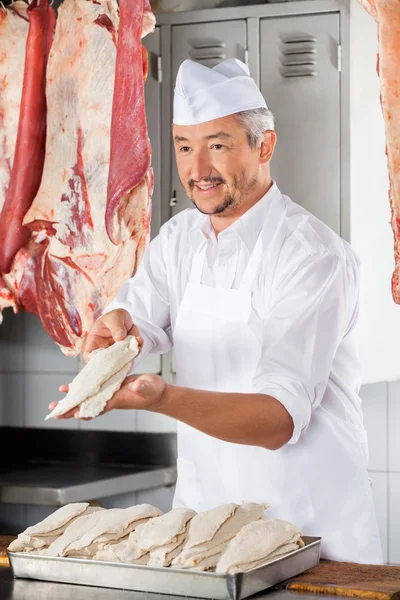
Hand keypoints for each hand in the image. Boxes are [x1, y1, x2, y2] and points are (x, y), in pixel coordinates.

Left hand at [49, 374, 167, 419]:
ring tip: (55, 403)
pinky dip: (79, 389)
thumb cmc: (154, 391)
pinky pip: (90, 391)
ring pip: (86, 399)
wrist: (155, 393)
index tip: (75, 413)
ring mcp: (108, 394)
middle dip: (71, 409)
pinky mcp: (108, 387)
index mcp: (118, 399)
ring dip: (71, 401)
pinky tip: (70, 388)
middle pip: (87, 406)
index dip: (87, 409)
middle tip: (54, 411)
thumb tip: (137, 385)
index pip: (99, 406)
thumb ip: (144, 386)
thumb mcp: (150, 386)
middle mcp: (110, 399)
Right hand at [82, 308, 143, 363]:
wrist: (126, 318)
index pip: (89, 354)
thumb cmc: (114, 317)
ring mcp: (116, 353)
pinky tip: (139, 340)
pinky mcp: (127, 352)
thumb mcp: (114, 317)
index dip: (92, 362)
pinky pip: (132, 355)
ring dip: (129, 355)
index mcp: (94, 341)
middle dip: (115, 362)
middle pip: (105, 362)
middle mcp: (104, 350)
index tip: (102, 363)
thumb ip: (116, 326)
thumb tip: (119, 337)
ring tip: (135, 344)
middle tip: (124, 354)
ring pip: (120, 361)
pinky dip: (137, 350)